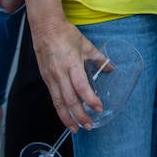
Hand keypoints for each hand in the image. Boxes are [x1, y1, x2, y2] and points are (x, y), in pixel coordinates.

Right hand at [31, 16, 106, 131]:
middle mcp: (60, 73)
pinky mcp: (45, 78)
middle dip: (79, 115)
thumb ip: (99, 58)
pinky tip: (65, 115)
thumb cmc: (66, 34)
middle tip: (89, 126)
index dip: (90, 100)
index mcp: (72, 64)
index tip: (99, 108)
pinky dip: (59, 109)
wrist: (46, 27)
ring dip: (67, 118)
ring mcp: (51, 77)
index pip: (82, 87)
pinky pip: (53, 97)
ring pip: (59, 102)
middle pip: (69, 100)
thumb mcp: (86, 44)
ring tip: (76, 128)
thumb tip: (111, 68)